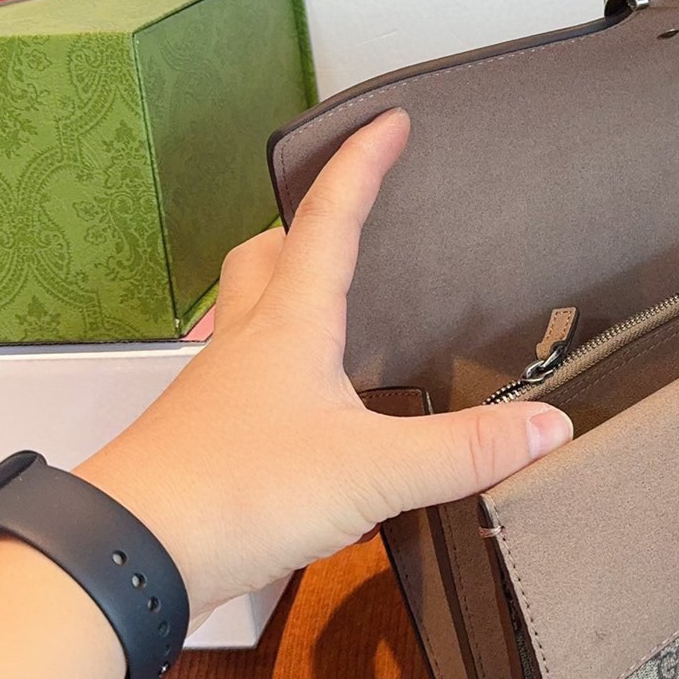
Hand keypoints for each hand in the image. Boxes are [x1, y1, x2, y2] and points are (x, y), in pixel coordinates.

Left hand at [73, 109, 571, 620]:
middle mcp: (247, 344)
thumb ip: (464, 450)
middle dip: (303, 223)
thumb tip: (548, 424)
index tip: (389, 123)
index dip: (362, 166)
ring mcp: (217, 392)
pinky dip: (271, 368)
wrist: (131, 555)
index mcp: (290, 325)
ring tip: (322, 300)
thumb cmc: (235, 492)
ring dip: (280, 290)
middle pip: (266, 256)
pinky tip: (298, 404)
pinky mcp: (204, 442)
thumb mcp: (373, 471)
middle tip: (341, 211)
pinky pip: (239, 380)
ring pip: (244, 313)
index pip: (330, 219)